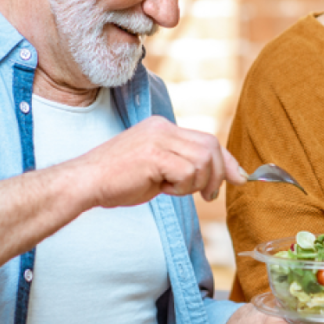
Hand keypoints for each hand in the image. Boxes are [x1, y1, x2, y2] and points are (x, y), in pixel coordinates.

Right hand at [73, 116, 245, 206]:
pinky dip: (181, 187)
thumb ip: (187, 167)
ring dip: (195, 183)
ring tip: (173, 190)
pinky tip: (162, 189)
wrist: (84, 183)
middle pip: (211, 147)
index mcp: (163, 128)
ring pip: (202, 161)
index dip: (226, 161)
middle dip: (217, 175)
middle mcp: (162, 128)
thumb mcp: (159, 170)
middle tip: (208, 196)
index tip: (239, 178)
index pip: (207, 139)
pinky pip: (187, 172)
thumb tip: (225, 177)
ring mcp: (157, 139)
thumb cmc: (119, 181)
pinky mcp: (153, 155)